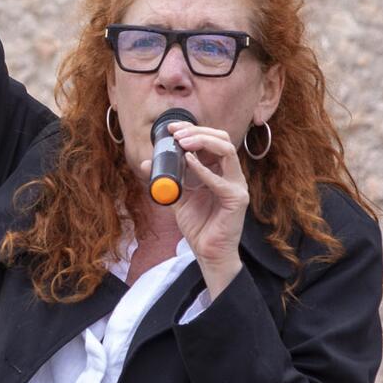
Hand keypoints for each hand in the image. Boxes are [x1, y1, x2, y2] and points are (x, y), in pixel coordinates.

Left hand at [139, 121, 248, 296]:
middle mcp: (230, 174)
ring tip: (182, 143)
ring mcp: (236, 185)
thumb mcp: (178, 197)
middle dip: (198, 132)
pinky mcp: (236, 199)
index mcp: (219, 170)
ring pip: (227, 150)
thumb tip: (146, 163)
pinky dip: (203, 169)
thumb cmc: (198, 226)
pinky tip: (188, 162)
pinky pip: (221, 179)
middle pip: (222, 138)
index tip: (171, 129)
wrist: (208, 253)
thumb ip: (166, 180)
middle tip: (176, 134)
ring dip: (203, 142)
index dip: (193, 130)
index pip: (212, 139)